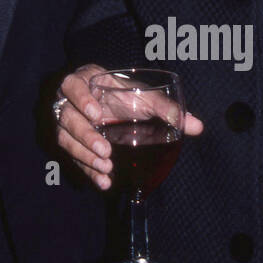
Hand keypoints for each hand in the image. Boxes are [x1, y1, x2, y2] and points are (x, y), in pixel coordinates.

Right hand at [55, 64, 203, 190]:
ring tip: (106, 169)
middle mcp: (68, 100)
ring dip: (84, 155)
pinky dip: (87, 170)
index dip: (81, 99)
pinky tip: (103, 182)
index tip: (97, 115)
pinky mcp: (69, 140)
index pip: (72, 85)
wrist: (107, 101)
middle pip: (66, 117)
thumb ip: (165, 108)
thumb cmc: (123, 94)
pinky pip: (72, 156)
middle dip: (85, 136)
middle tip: (106, 152)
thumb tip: (197, 126)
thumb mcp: (142, 96)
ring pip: (65, 138)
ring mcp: (65, 121)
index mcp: (84, 80)